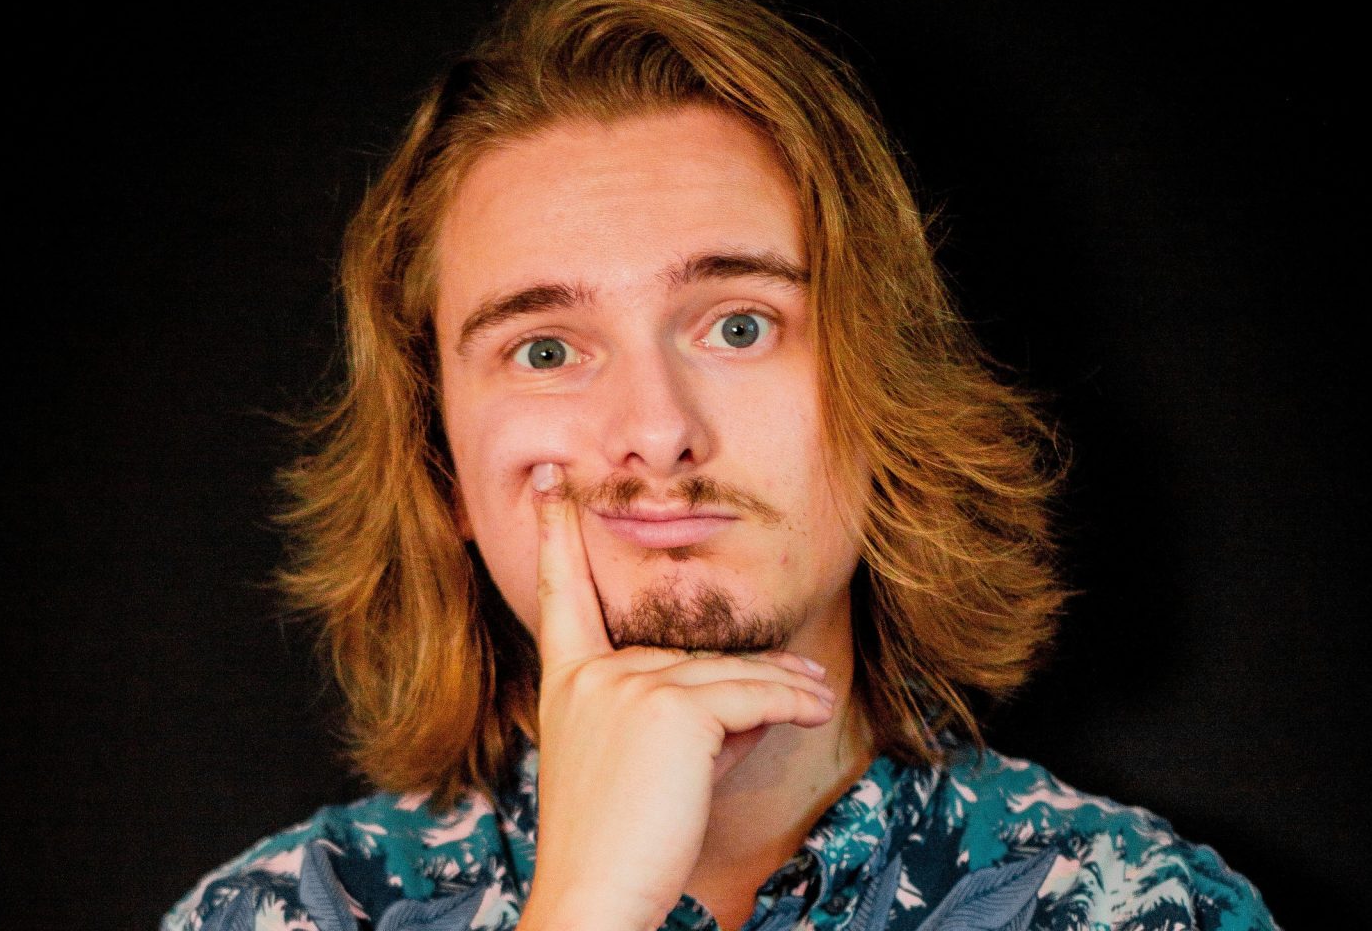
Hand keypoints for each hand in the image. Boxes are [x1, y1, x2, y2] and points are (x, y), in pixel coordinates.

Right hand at [517, 462, 836, 930]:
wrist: (597, 900)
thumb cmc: (620, 844)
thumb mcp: (639, 766)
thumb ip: (681, 716)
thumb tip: (750, 698)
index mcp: (567, 683)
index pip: (561, 595)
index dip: (554, 534)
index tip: (550, 482)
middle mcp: (592, 674)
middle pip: (691, 656)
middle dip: (751, 680)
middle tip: (806, 692)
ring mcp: (628, 685)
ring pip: (728, 674)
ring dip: (784, 688)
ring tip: (821, 697)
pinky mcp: (671, 709)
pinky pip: (749, 696)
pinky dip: (791, 703)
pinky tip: (818, 709)